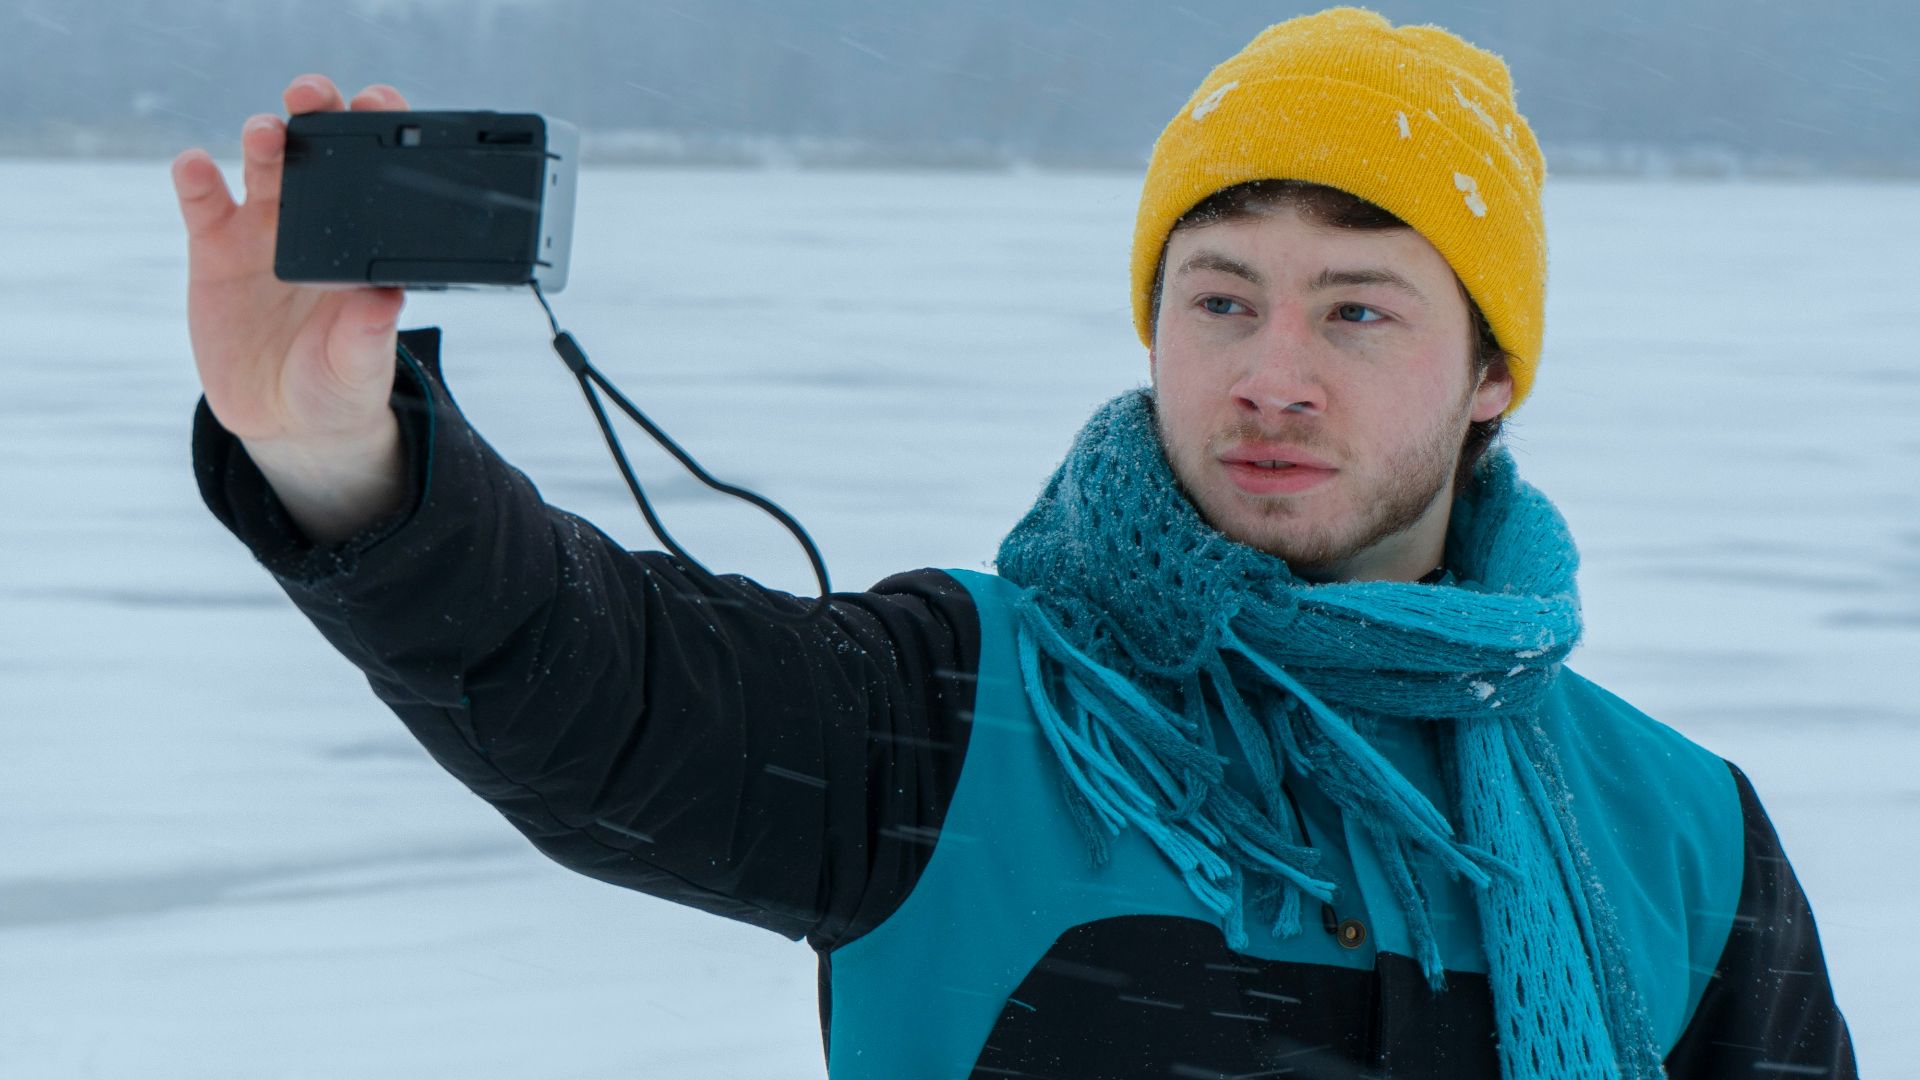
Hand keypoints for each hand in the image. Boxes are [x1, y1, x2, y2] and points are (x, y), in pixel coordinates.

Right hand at [171, 75, 412, 450]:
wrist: (287, 420)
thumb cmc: (339, 383)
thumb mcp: (359, 367)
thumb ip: (368, 335)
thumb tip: (386, 301)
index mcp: (364, 241)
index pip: (377, 171)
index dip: (378, 129)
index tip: (378, 105)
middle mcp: (317, 222)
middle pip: (316, 151)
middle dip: (316, 113)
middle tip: (312, 94)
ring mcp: (264, 231)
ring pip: (263, 167)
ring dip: (264, 140)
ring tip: (266, 133)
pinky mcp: (216, 250)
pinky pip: (204, 205)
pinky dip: (196, 180)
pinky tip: (194, 165)